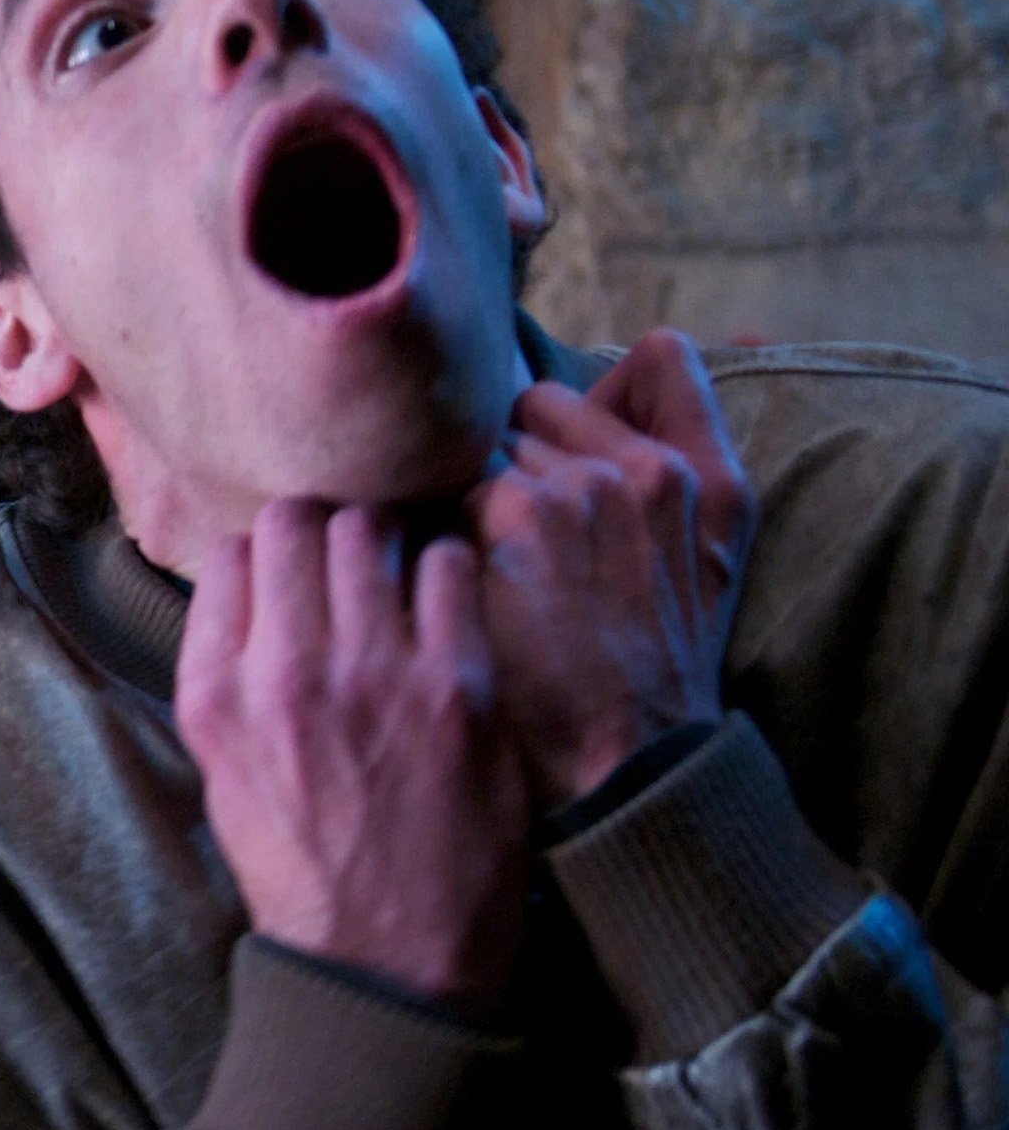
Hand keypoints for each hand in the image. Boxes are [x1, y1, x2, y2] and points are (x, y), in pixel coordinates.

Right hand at [178, 501, 530, 1011]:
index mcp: (217, 696)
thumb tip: (249, 590)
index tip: (286, 561)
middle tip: (346, 547)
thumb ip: (227, 675)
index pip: (227, 555)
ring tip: (396, 563)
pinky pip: (448, 567)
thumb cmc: (306, 868)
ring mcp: (374, 676)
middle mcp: (285, 674)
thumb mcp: (224, 774)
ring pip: (370, 529)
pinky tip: (446, 594)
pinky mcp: (458, 687)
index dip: (262, 546)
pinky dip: (446, 564)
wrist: (391, 959)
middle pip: (295, 522)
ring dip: (383, 534)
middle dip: (320, 522)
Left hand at [469, 329, 755, 806]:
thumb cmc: (640, 679)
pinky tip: (436, 581)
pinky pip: (437, 483)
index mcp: (705, 481)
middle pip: (532, 407)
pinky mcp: (514, 513)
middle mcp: (646, 469)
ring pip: (479, 445)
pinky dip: (424, 523)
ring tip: (473, 571)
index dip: (579, 411)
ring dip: (459, 492)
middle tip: (505, 543)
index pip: (649, 365)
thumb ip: (677, 461)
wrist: (615, 769)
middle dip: (507, 458)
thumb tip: (637, 361)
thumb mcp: (702, 570)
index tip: (555, 460)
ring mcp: (580, 486)